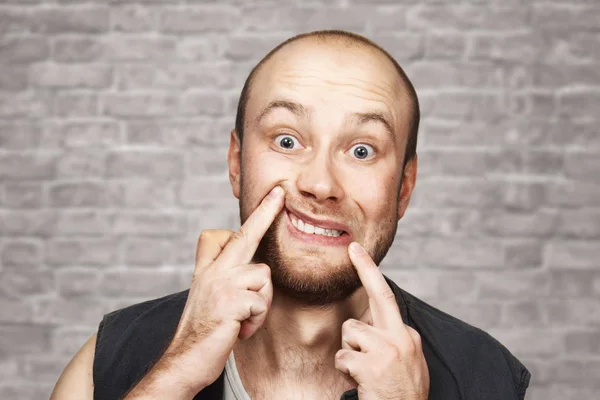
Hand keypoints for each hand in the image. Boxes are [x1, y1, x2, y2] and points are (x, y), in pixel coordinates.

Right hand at [130, 186, 284, 397]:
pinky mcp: (231, 300)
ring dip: (260, 303)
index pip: (223, 236)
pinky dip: (255, 320)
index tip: (269, 200)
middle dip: (265, 212)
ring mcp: (221, 283)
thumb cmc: (203, 331)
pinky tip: (238, 329)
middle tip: (280, 194)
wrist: (185, 359)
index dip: (249, 221)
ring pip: (263, 277)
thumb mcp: (208, 297)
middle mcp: (212, 271)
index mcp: (206, 269)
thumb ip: (224, 278)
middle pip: (244, 235)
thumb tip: (254, 268)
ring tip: (241, 319)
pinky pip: (260, 303)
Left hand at [334, 242, 429, 399]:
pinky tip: (361, 383)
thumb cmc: (401, 394)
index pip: (386, 299)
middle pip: (380, 295)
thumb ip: (389, 340)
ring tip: (364, 372)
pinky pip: (343, 357)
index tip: (357, 251)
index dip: (370, 273)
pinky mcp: (373, 364)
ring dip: (349, 352)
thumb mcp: (406, 362)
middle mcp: (402, 337)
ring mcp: (388, 350)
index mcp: (408, 336)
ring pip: (350, 331)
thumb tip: (367, 325)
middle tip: (353, 247)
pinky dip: (346, 371)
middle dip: (366, 269)